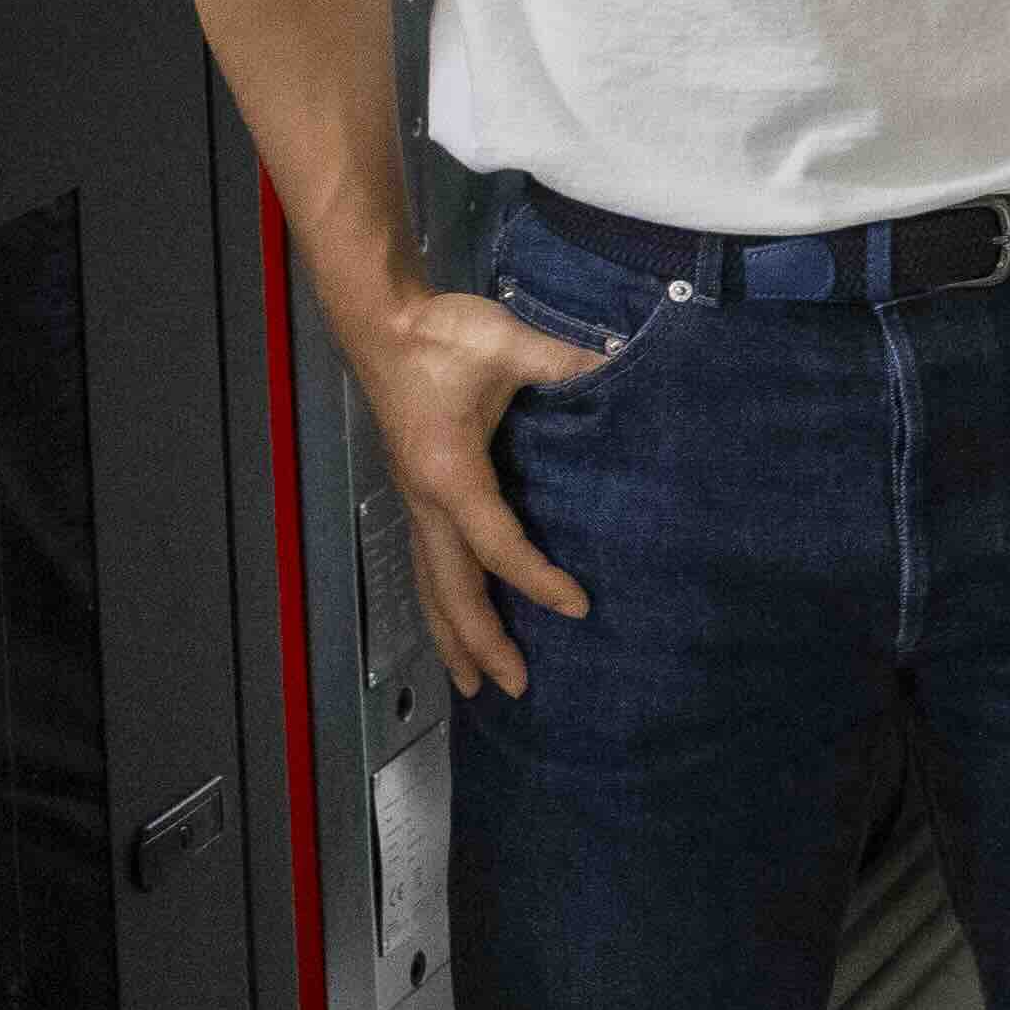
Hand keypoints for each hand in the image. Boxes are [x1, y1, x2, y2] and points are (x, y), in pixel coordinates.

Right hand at [350, 288, 603, 700]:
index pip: (497, 545)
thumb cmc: (443, 334)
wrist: (384, 321)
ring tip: (475, 682)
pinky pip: (427, 561)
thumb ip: (568, 361)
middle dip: (480, 642)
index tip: (578, 608)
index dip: (536, 581)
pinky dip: (442, 601)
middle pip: (450, 588)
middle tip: (515, 688)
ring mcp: (415, 498)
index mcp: (450, 474)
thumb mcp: (511, 344)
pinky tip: (457, 619)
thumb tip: (625, 365)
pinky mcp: (416, 489)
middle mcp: (425, 499)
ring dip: (452, 634)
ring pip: (429, 583)